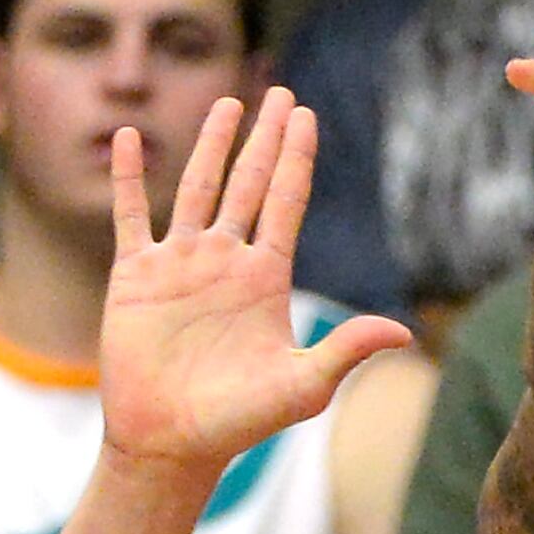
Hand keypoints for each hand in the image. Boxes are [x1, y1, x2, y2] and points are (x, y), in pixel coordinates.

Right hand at [98, 90, 411, 471]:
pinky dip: (129, 177)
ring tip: (229, 102)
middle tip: (282, 92)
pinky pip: (131, 215)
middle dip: (266, 138)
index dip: (296, 159)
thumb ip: (346, 350)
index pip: (286, 202)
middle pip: (250, 183)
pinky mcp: (135, 276)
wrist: (172, 441)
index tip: (306, 117)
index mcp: (267, 277)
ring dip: (212, 146)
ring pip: (198, 187)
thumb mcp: (302, 384)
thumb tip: (404, 333)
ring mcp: (180, 263)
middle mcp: (226, 260)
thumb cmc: (239, 420)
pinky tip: (132, 138)